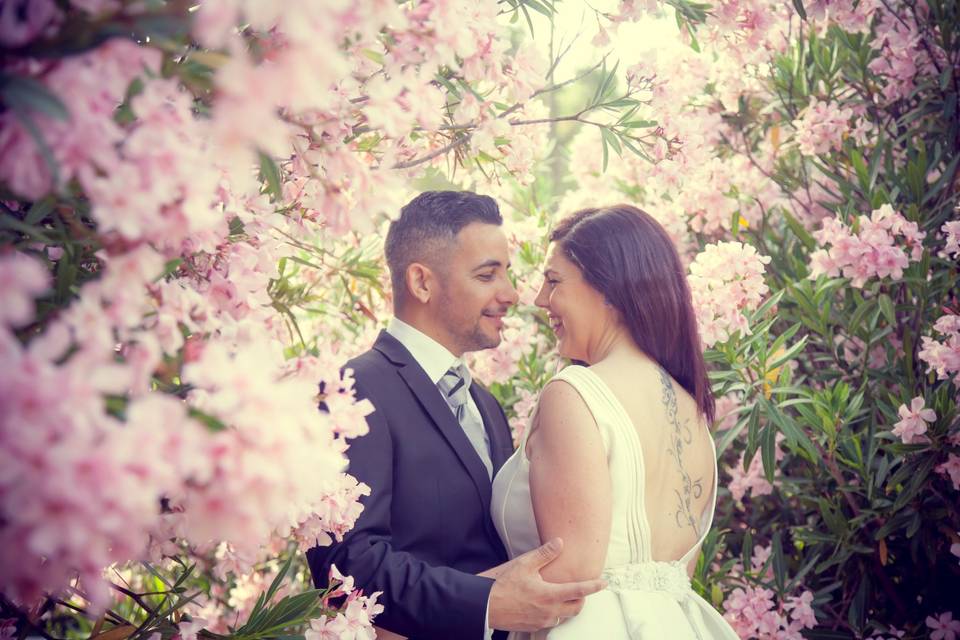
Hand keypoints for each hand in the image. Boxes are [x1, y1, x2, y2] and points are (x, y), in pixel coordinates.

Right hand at [487, 538, 605, 631]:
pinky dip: (554, 613)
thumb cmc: (503, 583)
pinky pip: (550, 622)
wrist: (485, 605)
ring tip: (562, 596)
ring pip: (563, 616)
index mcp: (549, 595)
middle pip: (576, 608)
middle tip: (581, 589)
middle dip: (581, 599)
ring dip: (567, 607)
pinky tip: (546, 605)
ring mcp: (541, 621)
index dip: (593, 586)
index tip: (603, 582)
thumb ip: (545, 554)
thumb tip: (560, 543)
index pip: (579, 591)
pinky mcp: (532, 627)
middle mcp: (549, 611)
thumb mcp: (524, 563)